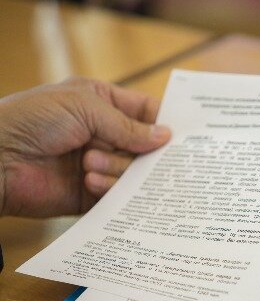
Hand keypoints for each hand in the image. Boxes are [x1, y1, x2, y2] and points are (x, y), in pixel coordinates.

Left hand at [0, 78, 170, 216]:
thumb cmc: (34, 120)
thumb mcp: (84, 108)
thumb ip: (127, 125)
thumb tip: (166, 136)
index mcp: (101, 104)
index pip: (144, 111)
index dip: (164, 122)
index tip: (184, 136)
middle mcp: (103, 134)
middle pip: (144, 147)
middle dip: (143, 152)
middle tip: (148, 159)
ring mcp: (98, 164)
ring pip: (132, 173)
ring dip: (115, 168)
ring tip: (89, 164)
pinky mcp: (89, 194)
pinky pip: (116, 196)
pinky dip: (108, 190)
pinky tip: (88, 181)